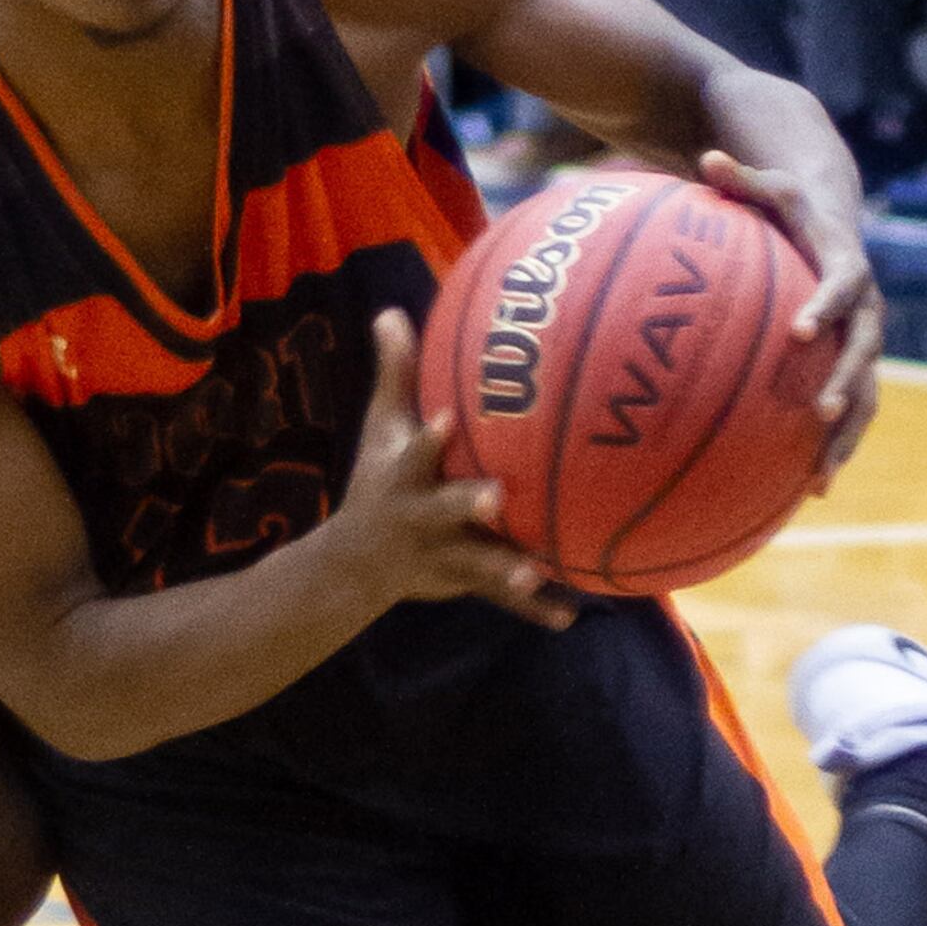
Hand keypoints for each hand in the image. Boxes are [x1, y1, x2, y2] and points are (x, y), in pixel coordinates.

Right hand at [326, 311, 575, 627]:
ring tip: (533, 572)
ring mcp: (442, 554)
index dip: (427, 439)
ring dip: (502, 568)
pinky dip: (534, 608)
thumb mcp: (381, 429)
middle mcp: (421, 516)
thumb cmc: (379, 479)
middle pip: (443, 510)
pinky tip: (569, 616)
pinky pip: (502, 599)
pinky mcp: (463, 581)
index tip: (447, 419)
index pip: (414, 452)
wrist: (356, 562)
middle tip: (497, 498)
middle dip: (467, 506)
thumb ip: (395, 373)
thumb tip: (391, 309)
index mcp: (403, 477)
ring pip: (475, 562)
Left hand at [697, 147, 882, 482]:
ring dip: (846, 438)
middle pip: (863, 353)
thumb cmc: (790, 206)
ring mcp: (860, 344)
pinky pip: (847, 413)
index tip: (799, 331)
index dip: (824, 307)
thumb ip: (739, 176)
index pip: (841, 287)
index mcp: (846, 266)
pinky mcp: (848, 368)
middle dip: (846, 384)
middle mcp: (863, 310)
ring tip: (820, 480)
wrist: (834, 223)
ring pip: (866, 397)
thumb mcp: (769, 186)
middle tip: (821, 413)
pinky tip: (805, 490)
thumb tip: (705, 156)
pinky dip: (831, 449)